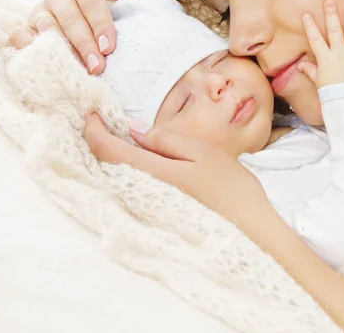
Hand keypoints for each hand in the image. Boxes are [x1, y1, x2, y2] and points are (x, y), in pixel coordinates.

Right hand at [8, 0, 150, 73]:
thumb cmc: (117, 1)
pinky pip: (20, 34)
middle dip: (83, 43)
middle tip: (98, 66)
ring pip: (46, 27)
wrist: (100, 13)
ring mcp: (42, 9)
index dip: (99, 22)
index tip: (109, 47)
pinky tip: (43, 61)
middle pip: (68, 16)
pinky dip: (27, 46)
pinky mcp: (30, 26)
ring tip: (79, 70)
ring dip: (62, 50)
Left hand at [84, 114, 271, 231]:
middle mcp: (142, 193)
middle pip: (106, 166)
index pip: (107, 150)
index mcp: (152, 172)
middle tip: (101, 121)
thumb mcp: (201, 153)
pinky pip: (129, 189)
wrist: (250, 230)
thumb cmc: (231, 188)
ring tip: (116, 137)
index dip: (94, 130)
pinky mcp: (156, 214)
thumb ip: (166, 140)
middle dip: (98, 142)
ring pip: (116, 179)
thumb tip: (132, 129)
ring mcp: (148, 207)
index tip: (93, 114)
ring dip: (110, 157)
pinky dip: (125, 171)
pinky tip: (136, 163)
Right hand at [298, 0, 343, 87]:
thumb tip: (300, 65)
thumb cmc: (333, 94)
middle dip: (331, 15)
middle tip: (329, 1)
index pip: (315, 39)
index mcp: (325, 58)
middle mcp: (339, 53)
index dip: (310, 26)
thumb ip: (311, 71)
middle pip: (334, 30)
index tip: (306, 14)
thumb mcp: (319, 82)